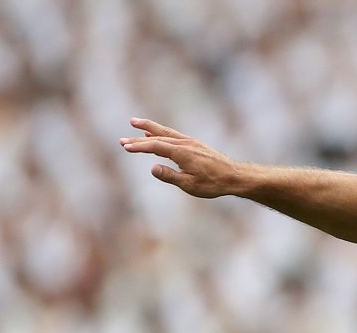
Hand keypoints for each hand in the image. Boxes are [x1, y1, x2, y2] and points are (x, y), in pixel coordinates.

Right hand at [119, 118, 242, 197]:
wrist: (235, 176)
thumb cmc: (214, 183)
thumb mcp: (190, 184)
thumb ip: (170, 176)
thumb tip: (152, 168)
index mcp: (181, 152)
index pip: (155, 146)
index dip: (139, 146)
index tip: (125, 147)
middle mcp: (185, 143)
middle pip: (157, 137)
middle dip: (138, 137)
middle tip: (122, 139)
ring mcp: (191, 142)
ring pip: (166, 132)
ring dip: (149, 128)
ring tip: (135, 123)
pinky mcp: (195, 144)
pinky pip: (174, 135)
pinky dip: (162, 133)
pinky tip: (155, 134)